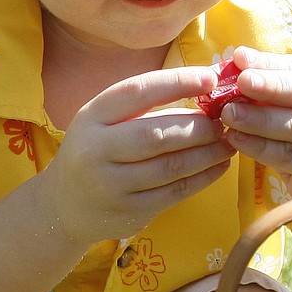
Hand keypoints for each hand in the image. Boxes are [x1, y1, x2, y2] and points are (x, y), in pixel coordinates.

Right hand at [47, 67, 234, 244]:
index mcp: (91, 117)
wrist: (64, 206)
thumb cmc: (95, 151)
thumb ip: (143, 108)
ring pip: (171, 167)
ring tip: (228, 142)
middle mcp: (96, 151)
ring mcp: (111, 185)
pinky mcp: (129, 212)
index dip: (176, 83)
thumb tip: (204, 91)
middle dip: (198, 126)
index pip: (137, 92)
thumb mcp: (103, 122)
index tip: (209, 78)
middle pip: (157, 134)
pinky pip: (174, 193)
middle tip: (223, 121)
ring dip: (207, 153)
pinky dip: (203, 178)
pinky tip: (218, 167)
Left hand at [217, 45, 291, 195]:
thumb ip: (270, 85)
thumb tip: (238, 58)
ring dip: (259, 119)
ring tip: (229, 113)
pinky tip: (237, 139)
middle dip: (270, 86)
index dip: (269, 63)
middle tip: (240, 81)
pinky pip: (288, 155)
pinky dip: (259, 147)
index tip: (240, 58)